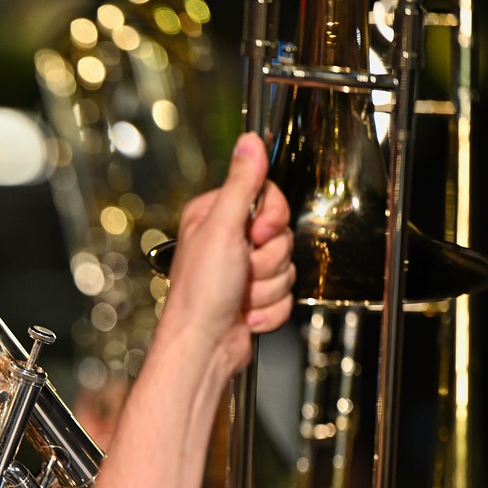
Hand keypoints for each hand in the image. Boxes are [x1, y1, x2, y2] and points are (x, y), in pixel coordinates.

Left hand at [158, 132, 294, 375]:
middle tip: (242, 269)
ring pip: (285, 266)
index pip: (268, 196)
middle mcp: (228, 240)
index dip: (270, 219)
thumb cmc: (201, 292)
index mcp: (216, 216)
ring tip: (239, 295)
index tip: (256, 233)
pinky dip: (269, 308)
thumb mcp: (221, 228)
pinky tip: (245, 313)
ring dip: (266, 287)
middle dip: (267, 259)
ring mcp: (242, 269)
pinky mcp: (255, 295)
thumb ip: (241, 184)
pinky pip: (286, 295)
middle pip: (281, 234)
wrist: (204, 346)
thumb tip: (250, 142)